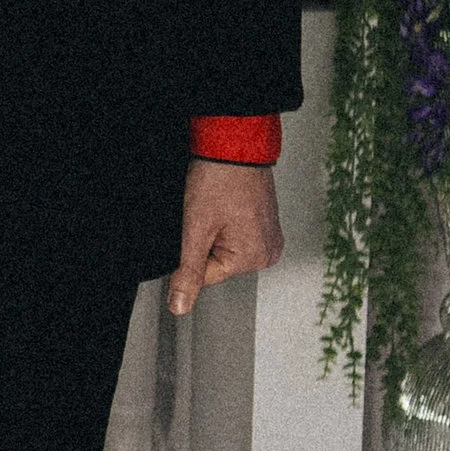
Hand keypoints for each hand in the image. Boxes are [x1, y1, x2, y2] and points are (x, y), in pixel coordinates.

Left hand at [166, 161, 281, 316]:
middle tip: (209, 214)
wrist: (234, 145)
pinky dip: (224, 223)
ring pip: (223, 248)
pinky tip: (225, 205)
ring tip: (219, 207)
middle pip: (217, 263)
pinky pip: (235, 235)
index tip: (196, 227)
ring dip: (214, 231)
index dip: (190, 253)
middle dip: (204, 241)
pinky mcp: (264, 224)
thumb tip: (180, 305)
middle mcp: (268, 252)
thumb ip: (189, 272)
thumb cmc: (220, 179)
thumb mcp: (196, 229)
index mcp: (255, 258)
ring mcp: (269, 237)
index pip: (206, 275)